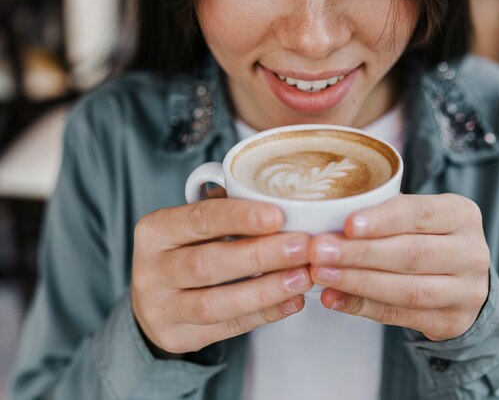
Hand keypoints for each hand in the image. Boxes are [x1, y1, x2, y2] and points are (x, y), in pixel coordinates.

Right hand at [131, 189, 312, 354]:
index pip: (199, 219)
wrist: (155, 299)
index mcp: (155, 230)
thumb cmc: (187, 249)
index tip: (277, 215)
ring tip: (302, 277)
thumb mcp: (196, 224)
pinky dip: (264, 314)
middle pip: (208, 264)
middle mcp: (150, 270)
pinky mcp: (177, 337)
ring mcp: (160, 309)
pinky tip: (292, 301)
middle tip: (302, 247)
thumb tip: (286, 206)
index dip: (239, 217)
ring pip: (215, 303)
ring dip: (265, 290)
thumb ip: (229, 212)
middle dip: (260, 255)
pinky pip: (226, 328)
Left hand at [309, 194, 489, 340]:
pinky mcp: (452, 322)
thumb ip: (380, 216)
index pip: (419, 213)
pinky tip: (334, 297)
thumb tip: (324, 226)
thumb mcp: (414, 216)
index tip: (347, 225)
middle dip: (359, 253)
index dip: (382, 220)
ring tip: (321, 274)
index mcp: (461, 214)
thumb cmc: (425, 236)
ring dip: (357, 282)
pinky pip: (400, 315)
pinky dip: (362, 306)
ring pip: (407, 289)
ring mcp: (466, 291)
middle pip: (411, 254)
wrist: (461, 281)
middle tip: (319, 251)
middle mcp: (471, 252)